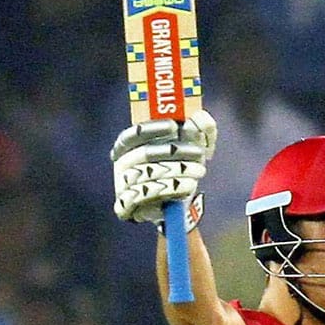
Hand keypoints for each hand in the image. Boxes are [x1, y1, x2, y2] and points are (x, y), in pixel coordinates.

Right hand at [111, 110, 216, 224]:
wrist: (179, 200)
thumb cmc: (184, 164)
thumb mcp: (197, 144)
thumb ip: (202, 127)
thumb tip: (200, 117)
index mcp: (130, 144)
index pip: (134, 133)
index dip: (153, 128)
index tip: (174, 126)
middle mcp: (122, 164)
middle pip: (143, 155)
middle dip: (172, 152)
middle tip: (198, 152)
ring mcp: (122, 186)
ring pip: (145, 177)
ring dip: (176, 173)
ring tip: (198, 172)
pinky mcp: (126, 207)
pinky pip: (141, 200)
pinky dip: (166, 193)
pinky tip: (186, 189)